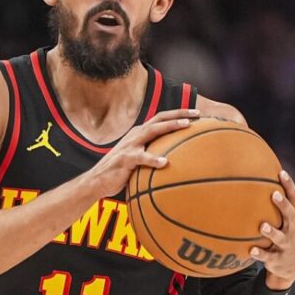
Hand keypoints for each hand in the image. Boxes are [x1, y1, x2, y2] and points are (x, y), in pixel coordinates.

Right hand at [82, 108, 200, 197]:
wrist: (97, 181)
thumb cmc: (121, 171)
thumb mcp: (139, 159)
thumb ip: (153, 155)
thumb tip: (174, 160)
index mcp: (140, 134)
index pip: (161, 119)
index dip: (178, 114)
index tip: (196, 114)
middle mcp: (136, 135)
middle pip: (159, 119)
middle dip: (179, 114)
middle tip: (197, 114)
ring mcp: (130, 145)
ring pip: (152, 131)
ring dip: (170, 127)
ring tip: (186, 126)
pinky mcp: (125, 159)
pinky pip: (141, 157)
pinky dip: (153, 159)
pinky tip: (164, 163)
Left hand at [249, 170, 294, 287]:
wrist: (292, 265)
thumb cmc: (285, 234)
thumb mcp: (286, 220)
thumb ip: (277, 204)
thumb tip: (255, 179)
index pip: (294, 199)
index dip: (289, 186)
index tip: (281, 173)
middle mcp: (293, 230)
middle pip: (290, 215)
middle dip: (283, 205)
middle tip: (274, 194)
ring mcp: (286, 245)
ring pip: (280, 237)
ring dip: (271, 231)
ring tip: (263, 226)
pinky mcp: (278, 259)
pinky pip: (268, 256)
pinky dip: (261, 254)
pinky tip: (251, 250)